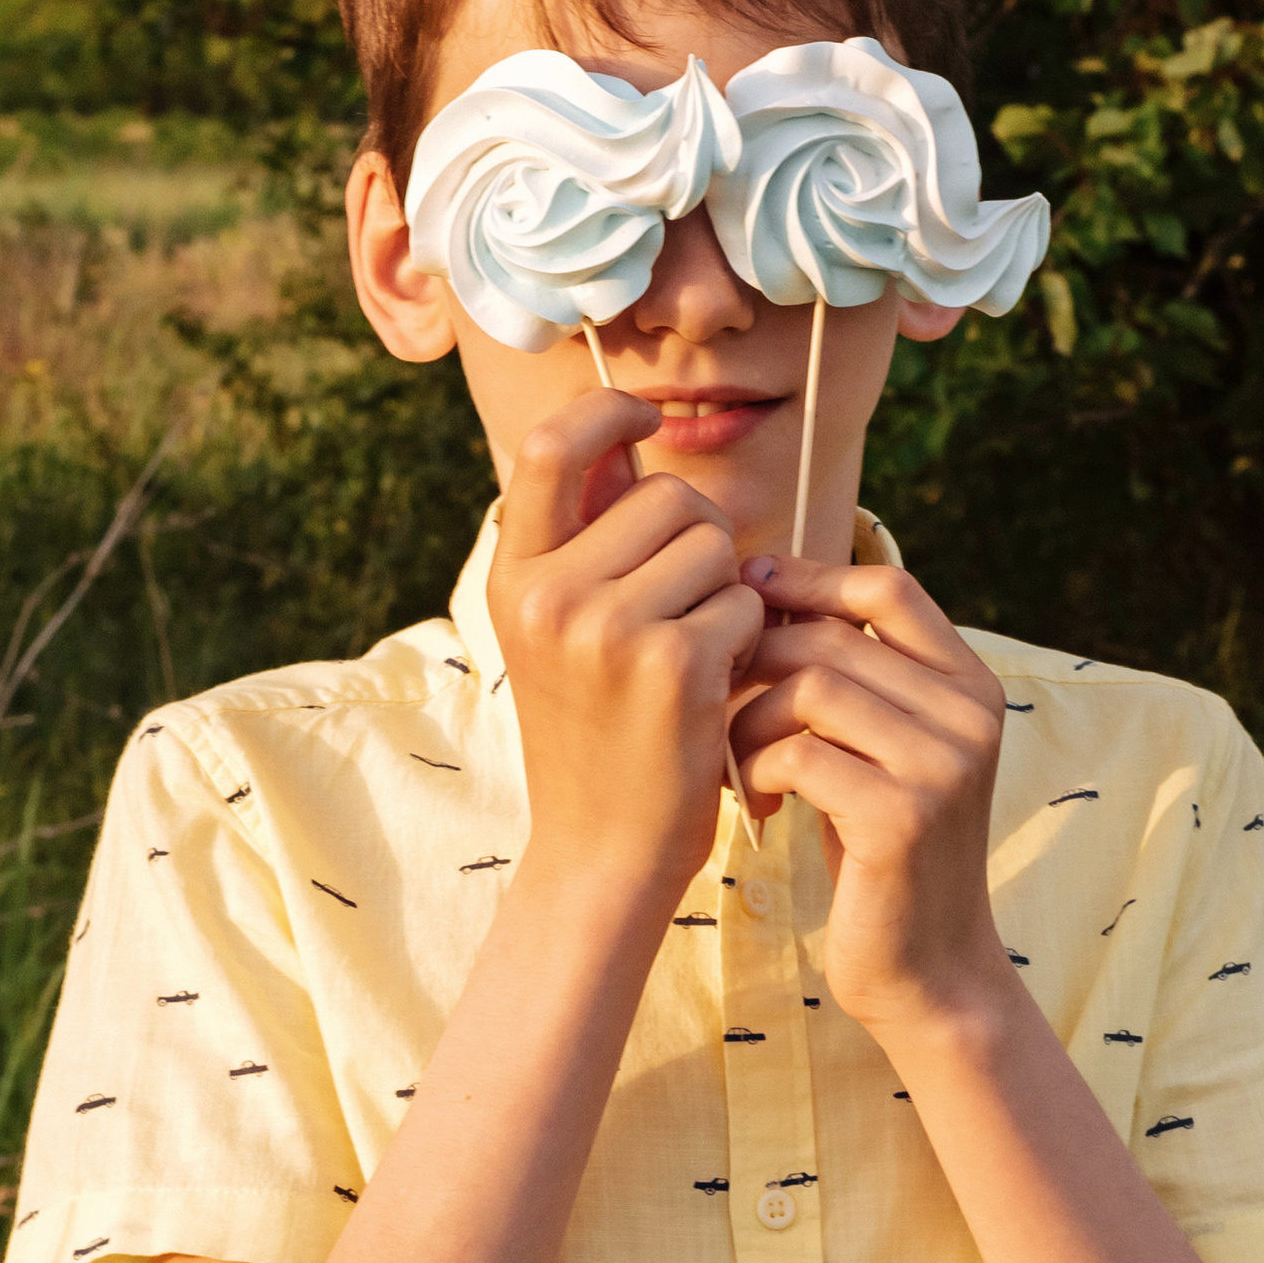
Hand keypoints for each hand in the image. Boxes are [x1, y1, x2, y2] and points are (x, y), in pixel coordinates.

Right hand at [487, 387, 768, 916]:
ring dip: (729, 589)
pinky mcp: (671, 663)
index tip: (644, 415)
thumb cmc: (597, 735)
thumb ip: (589, 539)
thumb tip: (630, 437)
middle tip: (690, 606)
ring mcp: (606, 627)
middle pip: (668, 492)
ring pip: (715, 542)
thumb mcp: (560, 633)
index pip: (549, 444)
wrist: (601, 853)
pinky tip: (717, 686)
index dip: (605, 410)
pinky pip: (744, 601)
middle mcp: (548, 592)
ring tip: (698, 651)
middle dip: (702, 536)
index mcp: (514, 575)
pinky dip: (749, 638)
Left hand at [727, 555, 1017, 1036]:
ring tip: (739, 763)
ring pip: (811, 688)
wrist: (928, 969)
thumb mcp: (884, 751)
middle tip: (720, 705)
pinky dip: (755, 770)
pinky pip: (798, 754)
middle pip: (833, 637)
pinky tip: (754, 803)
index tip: (748, 592)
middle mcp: (970, 715)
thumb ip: (857, 680)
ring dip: (750, 720)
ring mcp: (943, 765)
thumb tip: (763, 590)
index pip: (889, 587)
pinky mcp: (904, 817)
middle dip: (758, 663)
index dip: (810, 577)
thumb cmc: (884, 853)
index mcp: (971, 686)